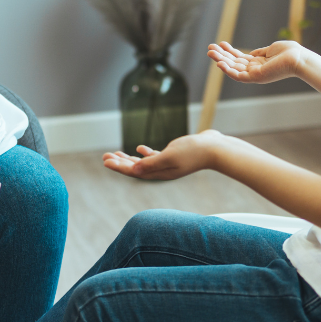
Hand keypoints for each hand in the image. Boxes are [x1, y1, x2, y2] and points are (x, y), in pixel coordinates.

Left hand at [101, 131, 221, 180]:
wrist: (215, 149)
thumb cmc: (193, 152)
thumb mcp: (170, 156)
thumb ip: (152, 163)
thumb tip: (133, 169)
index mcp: (160, 173)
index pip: (134, 172)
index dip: (119, 167)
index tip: (106, 161)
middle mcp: (162, 171)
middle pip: (136, 169)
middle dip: (120, 163)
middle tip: (105, 157)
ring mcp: (168, 164)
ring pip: (144, 163)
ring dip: (129, 159)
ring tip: (116, 154)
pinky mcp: (174, 155)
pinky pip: (155, 156)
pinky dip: (145, 153)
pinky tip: (139, 148)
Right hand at [207, 41, 305, 83]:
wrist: (298, 58)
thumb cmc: (289, 53)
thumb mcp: (271, 50)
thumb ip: (260, 53)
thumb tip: (252, 54)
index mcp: (259, 63)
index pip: (240, 58)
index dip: (229, 52)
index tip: (220, 44)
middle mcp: (255, 70)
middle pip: (234, 63)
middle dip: (221, 55)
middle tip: (209, 48)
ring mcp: (255, 75)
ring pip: (233, 69)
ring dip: (221, 60)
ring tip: (209, 52)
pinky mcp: (256, 78)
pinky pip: (238, 75)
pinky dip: (228, 70)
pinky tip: (219, 63)